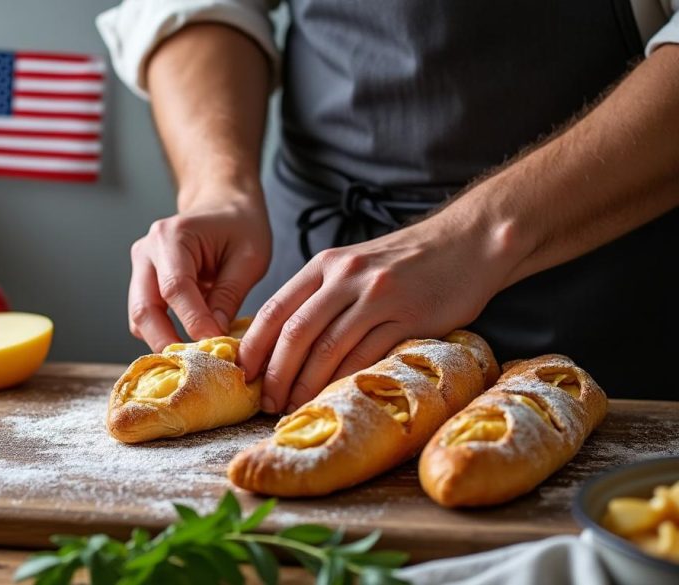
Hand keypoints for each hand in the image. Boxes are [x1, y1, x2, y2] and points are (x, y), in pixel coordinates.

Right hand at [128, 190, 270, 350]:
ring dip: (164, 342)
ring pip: (139, 317)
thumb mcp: (249, 256)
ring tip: (195, 360)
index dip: (193, 323)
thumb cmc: (240, 225)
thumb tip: (216, 337)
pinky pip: (147, 316)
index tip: (217, 347)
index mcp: (172, 236)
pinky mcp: (143, 282)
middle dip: (168, 342)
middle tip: (197, 367)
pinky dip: (164, 334)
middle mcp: (147, 251)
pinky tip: (189, 346)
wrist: (222, 204)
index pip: (175, 289)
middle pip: (144, 308)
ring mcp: (140, 267)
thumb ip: (230, 295)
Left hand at [238, 213, 513, 413]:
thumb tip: (283, 341)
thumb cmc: (405, 262)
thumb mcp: (354, 266)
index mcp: (325, 265)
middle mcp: (345, 276)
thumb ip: (322, 295)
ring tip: (294, 406)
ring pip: (328, 348)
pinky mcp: (407, 316)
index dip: (254, 345)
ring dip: (306, 384)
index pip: (275, 308)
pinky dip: (345, 381)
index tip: (243, 374)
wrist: (468, 241)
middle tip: (266, 401)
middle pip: (295, 333)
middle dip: (275, 373)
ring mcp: (376, 295)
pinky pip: (367, 355)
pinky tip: (334, 397)